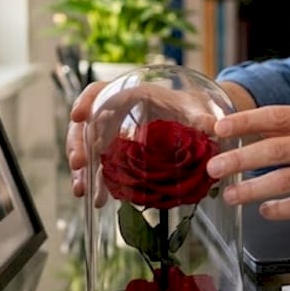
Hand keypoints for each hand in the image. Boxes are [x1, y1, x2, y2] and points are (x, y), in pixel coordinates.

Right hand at [66, 80, 221, 202]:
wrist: (190, 119)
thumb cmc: (188, 107)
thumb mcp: (194, 108)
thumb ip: (200, 116)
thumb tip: (212, 127)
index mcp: (129, 94)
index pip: (98, 92)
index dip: (85, 102)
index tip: (78, 115)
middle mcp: (114, 113)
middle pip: (86, 124)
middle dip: (78, 144)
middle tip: (79, 164)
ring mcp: (111, 133)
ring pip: (88, 148)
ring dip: (83, 170)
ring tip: (83, 191)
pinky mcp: (115, 153)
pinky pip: (99, 165)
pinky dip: (97, 181)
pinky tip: (98, 198)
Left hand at [205, 105, 289, 219]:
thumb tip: (260, 133)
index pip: (277, 116)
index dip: (244, 122)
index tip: (219, 129)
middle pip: (274, 150)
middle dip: (238, 160)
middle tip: (214, 168)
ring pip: (283, 181)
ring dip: (251, 190)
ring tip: (231, 195)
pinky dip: (280, 209)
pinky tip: (266, 211)